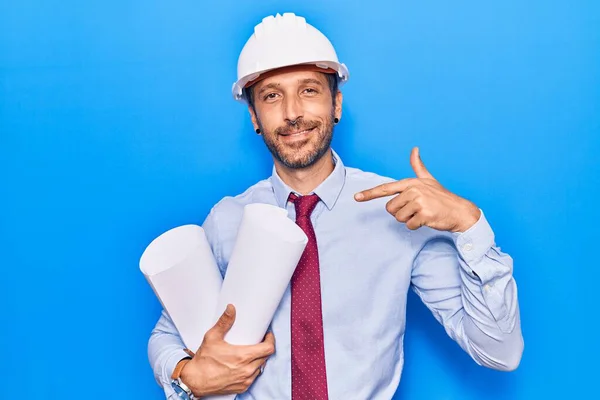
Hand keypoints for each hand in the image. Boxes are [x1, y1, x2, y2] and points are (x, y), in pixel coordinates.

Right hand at [180, 304, 275, 396]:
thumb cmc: (203, 360)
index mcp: (243, 356)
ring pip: (260, 367)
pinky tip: (246, 364)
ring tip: (252, 351)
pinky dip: (253, 369)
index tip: (267, 335)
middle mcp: (247, 370)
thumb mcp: (212, 337)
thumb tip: (231, 309)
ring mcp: (245, 380)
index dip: (271, 340)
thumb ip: (224, 322)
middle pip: (266, 357)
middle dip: (265, 348)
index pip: (268, 348)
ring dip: (259, 359)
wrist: (195, 381)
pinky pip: (254, 376)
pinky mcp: (242, 387)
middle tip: (259, 340)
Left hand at [354, 147, 480, 232]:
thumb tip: (414, 149)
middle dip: (401, 213)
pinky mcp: (424, 213)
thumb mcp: (429, 180)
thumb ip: (418, 166)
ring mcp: (419, 201)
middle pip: (390, 209)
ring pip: (399, 218)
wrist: (460, 210)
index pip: (386, 188)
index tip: (356, 197)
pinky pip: (409, 225)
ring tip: (423, 213)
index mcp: (411, 183)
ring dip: (409, 219)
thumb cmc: (442, 197)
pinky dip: (417, 226)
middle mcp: (413, 190)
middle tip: (417, 209)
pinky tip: (427, 219)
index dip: (369, 193)